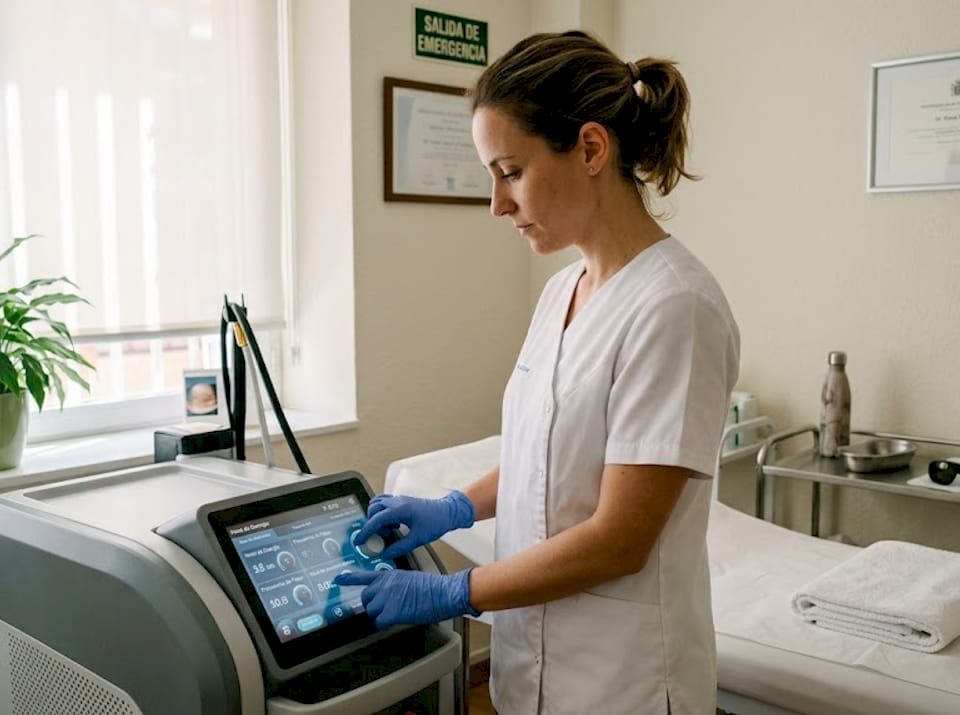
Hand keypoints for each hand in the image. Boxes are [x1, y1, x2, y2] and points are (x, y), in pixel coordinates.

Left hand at [334, 568, 479, 628]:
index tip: (338, 579)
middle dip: (373, 605)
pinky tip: (396, 621)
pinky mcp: (390, 612)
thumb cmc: (433, 588)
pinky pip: (379, 623)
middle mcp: (384, 585)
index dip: (349, 579)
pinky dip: (385, 625)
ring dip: (381, 616)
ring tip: (396, 614)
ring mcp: (386, 598)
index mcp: (390, 575)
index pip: (364, 576)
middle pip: (366, 598)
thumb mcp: (410, 579)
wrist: (443, 593)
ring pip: (372, 612)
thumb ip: (395, 585)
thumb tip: (390, 596)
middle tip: (385, 609)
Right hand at [353, 491, 474, 558]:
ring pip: (377, 505)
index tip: (359, 541)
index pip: (376, 520)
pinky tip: (393, 524)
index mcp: (400, 510)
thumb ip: (399, 547)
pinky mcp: (402, 501)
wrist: (448, 511)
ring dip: (377, 518)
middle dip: (373, 525)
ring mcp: (399, 500)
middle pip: (373, 510)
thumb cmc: (436, 522)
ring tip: (389, 531)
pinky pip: (384, 503)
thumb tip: (385, 554)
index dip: (365, 531)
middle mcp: (397, 502)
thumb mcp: (418, 539)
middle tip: (382, 538)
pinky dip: (383, 513)